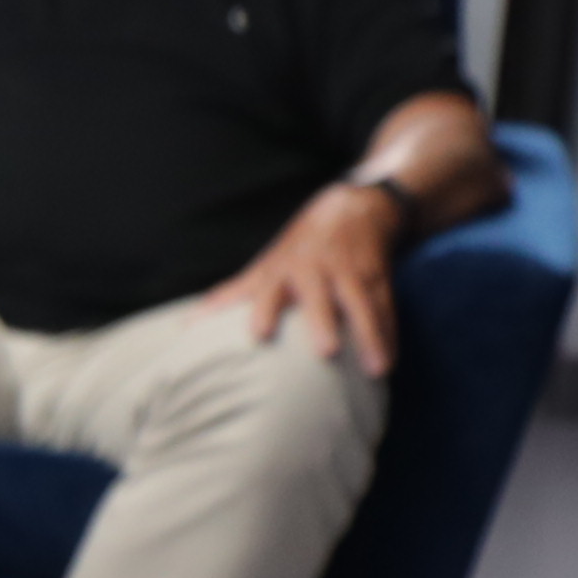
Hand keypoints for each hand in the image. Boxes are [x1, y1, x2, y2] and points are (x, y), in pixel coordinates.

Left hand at [212, 183, 404, 375]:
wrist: (352, 208)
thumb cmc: (298, 249)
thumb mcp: (266, 266)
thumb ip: (233, 295)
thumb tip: (188, 325)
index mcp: (284, 268)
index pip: (270, 287)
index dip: (264, 309)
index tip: (258, 335)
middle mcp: (317, 267)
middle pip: (320, 293)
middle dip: (324, 319)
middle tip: (327, 352)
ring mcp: (350, 270)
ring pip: (362, 301)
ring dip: (370, 334)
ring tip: (377, 369)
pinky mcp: (379, 274)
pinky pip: (386, 305)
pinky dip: (389, 333)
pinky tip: (390, 360)